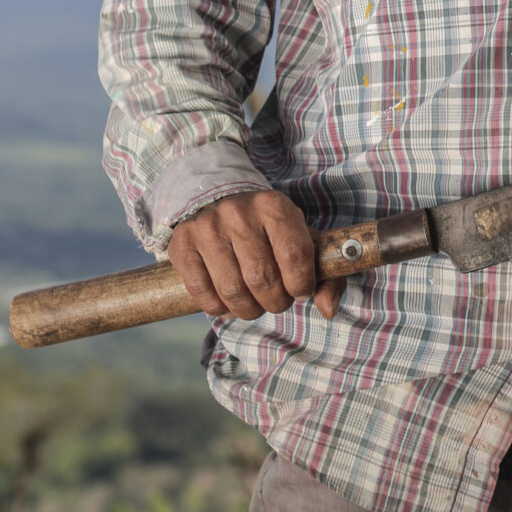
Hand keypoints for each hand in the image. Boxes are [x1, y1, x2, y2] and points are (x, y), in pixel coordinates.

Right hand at [168, 191, 332, 319]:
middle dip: (275, 301)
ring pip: (232, 291)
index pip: (295, 254)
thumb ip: (325, 276)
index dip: (301, 284)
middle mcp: (238, 213)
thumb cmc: (267, 230)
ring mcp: (206, 228)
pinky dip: (220, 309)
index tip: (300, 291)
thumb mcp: (301, 240)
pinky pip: (203, 294)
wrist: (217, 201)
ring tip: (254, 303)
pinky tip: (228, 300)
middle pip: (262, 278)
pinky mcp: (182, 245)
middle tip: (276, 300)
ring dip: (248, 309)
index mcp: (274, 206)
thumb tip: (328, 309)